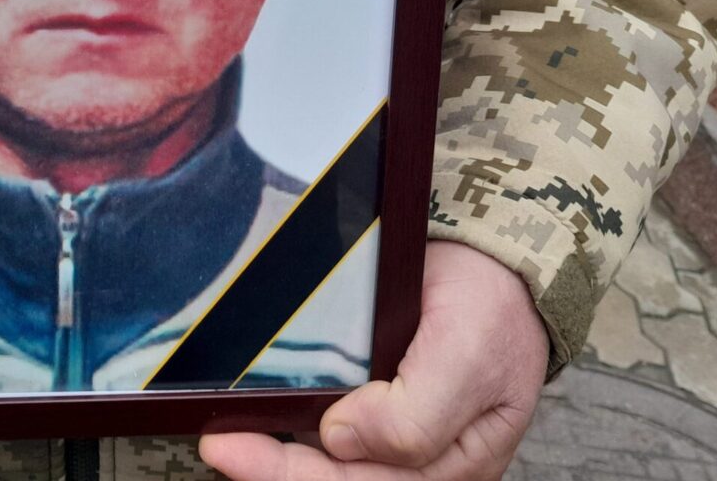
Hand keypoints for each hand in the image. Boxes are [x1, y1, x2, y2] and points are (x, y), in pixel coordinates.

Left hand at [199, 241, 548, 480]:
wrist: (497, 259)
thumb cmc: (493, 309)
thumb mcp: (469, 356)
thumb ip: (416, 414)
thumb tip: (340, 440)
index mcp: (450, 466)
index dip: (290, 474)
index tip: (234, 448)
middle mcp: (418, 461)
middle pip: (336, 479)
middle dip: (272, 469)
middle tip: (218, 445)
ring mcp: (393, 434)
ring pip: (326, 461)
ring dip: (275, 453)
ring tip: (227, 439)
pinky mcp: (371, 403)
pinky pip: (326, 430)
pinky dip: (286, 425)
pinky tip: (254, 418)